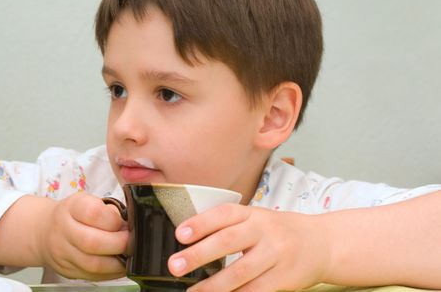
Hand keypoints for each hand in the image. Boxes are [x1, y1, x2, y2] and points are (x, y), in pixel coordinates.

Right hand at [38, 192, 127, 279]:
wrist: (45, 230)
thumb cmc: (74, 214)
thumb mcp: (90, 201)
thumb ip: (110, 210)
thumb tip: (130, 225)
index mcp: (72, 207)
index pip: (93, 213)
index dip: (113, 220)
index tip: (123, 223)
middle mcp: (63, 230)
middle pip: (92, 242)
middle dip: (119, 244)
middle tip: (131, 241)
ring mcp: (63, 253)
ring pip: (92, 264)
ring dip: (117, 262)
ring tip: (127, 253)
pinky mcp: (67, 271)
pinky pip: (92, 276)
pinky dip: (110, 272)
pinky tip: (118, 264)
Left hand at [168, 204, 329, 291]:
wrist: (322, 244)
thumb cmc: (281, 231)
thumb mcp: (259, 218)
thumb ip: (232, 226)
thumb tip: (194, 241)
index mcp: (254, 214)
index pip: (225, 214)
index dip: (201, 223)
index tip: (180, 234)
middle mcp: (265, 231)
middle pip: (229, 241)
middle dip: (199, 254)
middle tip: (175, 265)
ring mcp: (276, 255)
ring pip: (240, 272)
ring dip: (212, 285)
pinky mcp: (284, 279)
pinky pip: (255, 291)